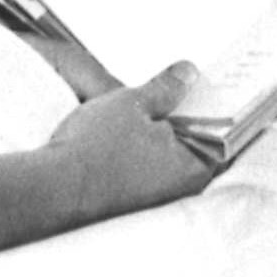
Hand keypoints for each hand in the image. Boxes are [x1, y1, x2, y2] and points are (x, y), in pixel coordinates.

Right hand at [49, 58, 222, 221]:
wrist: (51, 188)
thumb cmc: (93, 151)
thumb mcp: (133, 101)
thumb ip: (166, 87)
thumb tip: (187, 74)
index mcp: (194, 165)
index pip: (225, 134)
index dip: (221, 108)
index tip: (216, 90)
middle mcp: (181, 189)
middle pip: (199, 144)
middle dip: (191, 117)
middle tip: (182, 88)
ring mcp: (157, 198)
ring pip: (173, 158)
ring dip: (167, 134)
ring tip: (151, 107)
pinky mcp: (134, 202)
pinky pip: (151, 170)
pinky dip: (147, 150)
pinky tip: (131, 133)